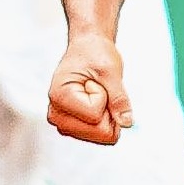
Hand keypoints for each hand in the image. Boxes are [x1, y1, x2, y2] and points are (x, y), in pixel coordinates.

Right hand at [47, 30, 132, 144]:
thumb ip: (119, 99)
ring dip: (105, 115)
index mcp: (60, 97)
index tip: (94, 80)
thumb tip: (127, 123)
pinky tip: (94, 102)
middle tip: (96, 88)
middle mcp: (56, 114)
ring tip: (94, 93)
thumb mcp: (111, 71)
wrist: (87, 48)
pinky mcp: (71, 126)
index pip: (95, 115)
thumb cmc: (94, 53)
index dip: (104, 96)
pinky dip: (103, 119)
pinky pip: (98, 135)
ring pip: (99, 136)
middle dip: (106, 111)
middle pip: (97, 133)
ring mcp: (62, 122)